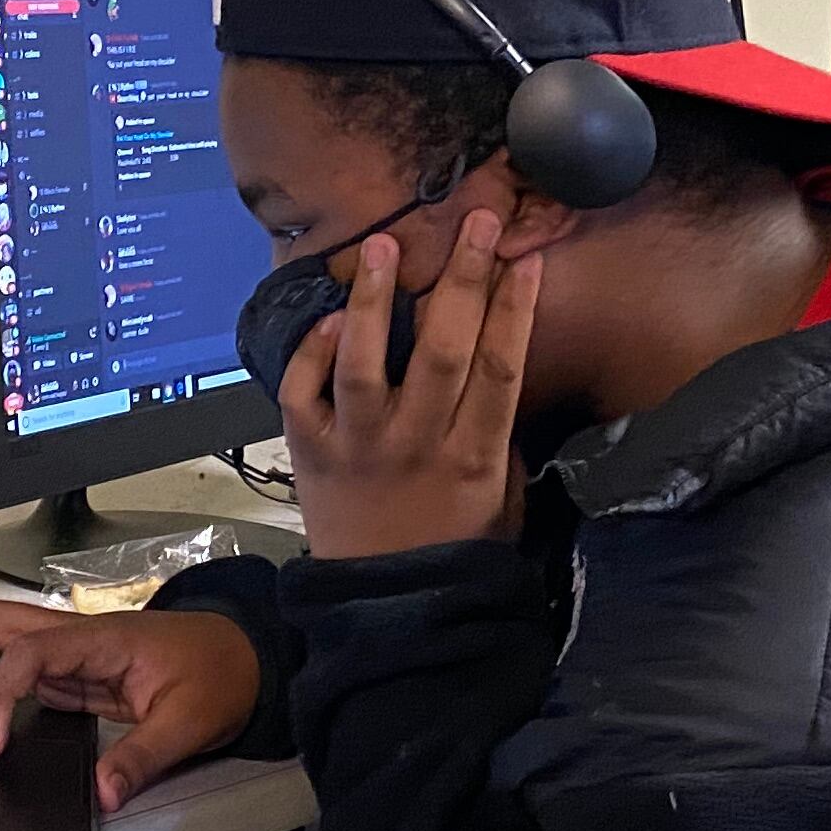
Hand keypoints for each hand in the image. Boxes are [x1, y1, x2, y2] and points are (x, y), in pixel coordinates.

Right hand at [0, 598, 264, 814]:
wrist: (246, 658)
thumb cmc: (220, 674)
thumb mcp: (188, 723)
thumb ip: (140, 759)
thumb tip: (101, 794)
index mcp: (98, 640)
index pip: (23, 654)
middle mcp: (74, 636)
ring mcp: (70, 651)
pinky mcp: (72, 671)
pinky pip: (13, 667)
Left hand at [281, 205, 542, 561]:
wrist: (390, 610)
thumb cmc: (454, 549)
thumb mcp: (501, 498)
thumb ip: (498, 435)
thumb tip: (501, 363)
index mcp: (474, 456)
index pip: (501, 367)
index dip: (515, 308)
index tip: (525, 257)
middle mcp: (417, 443)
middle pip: (442, 348)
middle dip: (461, 277)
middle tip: (473, 220)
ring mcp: (359, 446)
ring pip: (365, 361)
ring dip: (373, 298)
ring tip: (382, 243)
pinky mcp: (312, 453)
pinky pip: (305, 392)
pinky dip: (313, 352)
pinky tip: (330, 318)